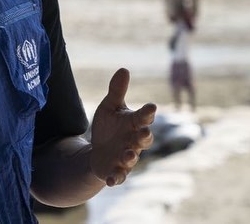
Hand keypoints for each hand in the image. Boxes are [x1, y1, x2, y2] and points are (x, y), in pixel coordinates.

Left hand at [89, 68, 156, 185]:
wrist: (98, 151)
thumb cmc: (109, 127)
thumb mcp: (109, 107)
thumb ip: (116, 91)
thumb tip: (124, 68)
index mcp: (134, 124)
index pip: (143, 117)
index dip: (147, 113)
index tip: (151, 106)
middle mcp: (134, 142)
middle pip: (143, 140)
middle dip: (145, 136)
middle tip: (145, 132)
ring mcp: (126, 157)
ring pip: (131, 158)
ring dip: (130, 156)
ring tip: (126, 153)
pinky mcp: (116, 170)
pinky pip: (118, 176)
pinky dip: (116, 178)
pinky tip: (111, 181)